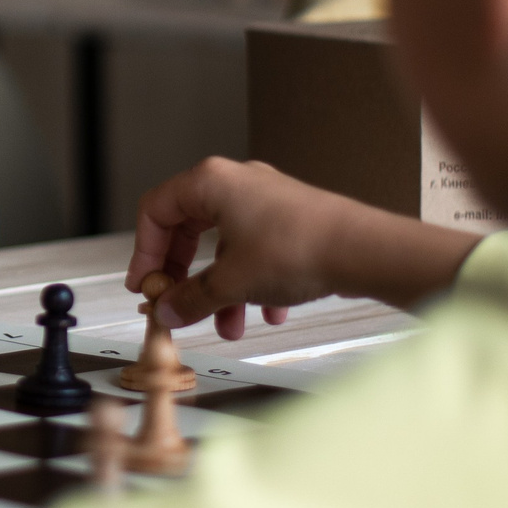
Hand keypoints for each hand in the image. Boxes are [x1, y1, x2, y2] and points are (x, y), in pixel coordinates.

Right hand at [128, 157, 482, 337]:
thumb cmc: (299, 247)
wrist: (362, 251)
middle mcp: (236, 184)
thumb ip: (191, 297)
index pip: (156, 212)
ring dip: (219, 288)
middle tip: (176, 302)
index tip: (145, 285)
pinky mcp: (290, 219)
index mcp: (210, 183)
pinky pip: (255, 251)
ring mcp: (265, 200)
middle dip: (184, 275)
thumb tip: (169, 309)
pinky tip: (267, 312)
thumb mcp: (230, 282)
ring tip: (226, 324)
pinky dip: (252, 282)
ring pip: (225, 247)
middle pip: (189, 230)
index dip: (144, 253)